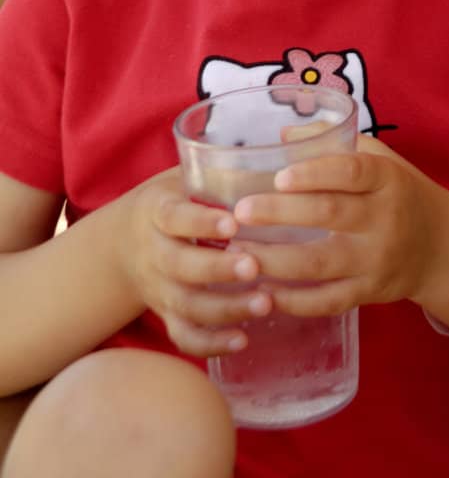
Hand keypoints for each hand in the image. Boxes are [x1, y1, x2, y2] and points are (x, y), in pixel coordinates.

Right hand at [122, 167, 269, 356]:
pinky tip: (244, 340)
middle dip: (217, 270)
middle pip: (180, 266)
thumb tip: (286, 143)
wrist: (124, 243)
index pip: (175, 217)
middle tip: (255, 266)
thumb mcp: (185, 176)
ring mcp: (158, 288)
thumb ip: (220, 168)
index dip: (201, 222)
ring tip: (265, 303)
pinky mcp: (166, 314)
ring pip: (185, 305)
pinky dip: (210, 343)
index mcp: (157, 211)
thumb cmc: (175, 199)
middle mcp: (153, 253)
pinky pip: (184, 336)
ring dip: (225, 309)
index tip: (233, 223)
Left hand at [230, 139, 448, 317]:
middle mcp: (384, 219)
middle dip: (279, 213)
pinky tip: (263, 293)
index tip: (279, 176)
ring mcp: (376, 260)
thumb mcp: (380, 159)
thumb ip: (333, 144)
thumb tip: (282, 134)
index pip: (352, 172)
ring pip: (320, 264)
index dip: (314, 173)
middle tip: (239, 212)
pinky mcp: (369, 293)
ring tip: (238, 252)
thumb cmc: (399, 193)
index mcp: (387, 179)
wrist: (440, 245)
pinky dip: (293, 301)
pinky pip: (327, 300)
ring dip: (275, 261)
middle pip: (329, 215)